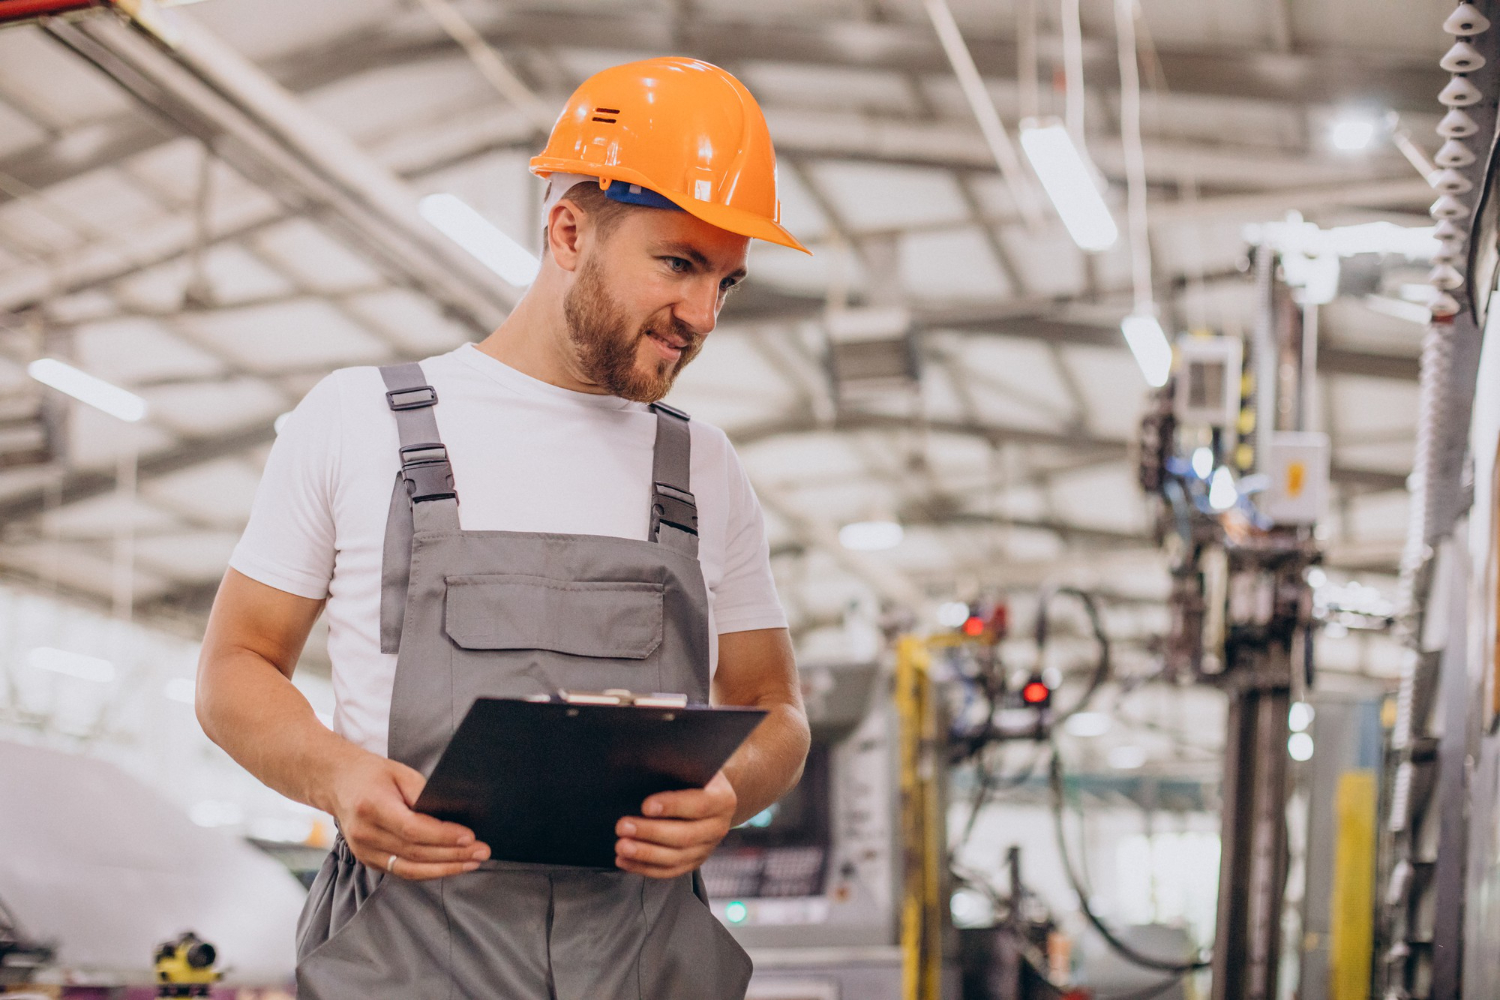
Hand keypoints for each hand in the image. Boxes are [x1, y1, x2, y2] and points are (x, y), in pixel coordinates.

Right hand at [326, 751, 489, 879]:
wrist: (337, 782)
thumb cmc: (372, 774)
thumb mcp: (400, 772)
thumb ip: (424, 794)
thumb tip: (452, 814)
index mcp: (372, 806)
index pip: (412, 829)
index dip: (443, 836)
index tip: (469, 837)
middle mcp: (364, 833)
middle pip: (415, 852)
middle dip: (453, 855)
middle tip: (481, 852)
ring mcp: (363, 850)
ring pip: (410, 869)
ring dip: (445, 869)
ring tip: (472, 863)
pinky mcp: (367, 859)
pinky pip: (402, 871)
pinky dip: (428, 871)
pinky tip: (450, 866)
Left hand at [614, 770, 736, 878]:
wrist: (711, 795)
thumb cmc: (693, 775)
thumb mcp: (690, 764)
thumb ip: (670, 764)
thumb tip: (633, 759)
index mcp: (722, 799)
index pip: (698, 805)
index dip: (672, 806)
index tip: (645, 806)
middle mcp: (719, 827)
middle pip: (684, 836)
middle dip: (650, 832)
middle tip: (622, 826)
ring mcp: (707, 848)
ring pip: (676, 857)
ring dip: (645, 854)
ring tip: (621, 846)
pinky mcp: (694, 861)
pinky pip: (669, 871)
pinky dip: (645, 868)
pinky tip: (624, 861)